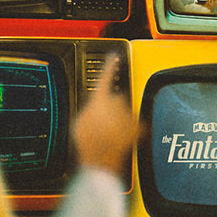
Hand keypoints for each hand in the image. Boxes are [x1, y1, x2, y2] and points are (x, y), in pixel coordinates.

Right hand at [72, 56, 138, 176]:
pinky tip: (124, 138)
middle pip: (117, 99)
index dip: (110, 65)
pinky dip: (133, 130)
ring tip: (110, 134)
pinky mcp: (136, 127)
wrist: (100, 159)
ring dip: (121, 120)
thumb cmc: (88, 141)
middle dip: (113, 107)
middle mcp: (116, 103)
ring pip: (126, 112)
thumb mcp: (79, 121)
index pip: (106, 76)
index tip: (115, 57)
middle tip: (103, 122)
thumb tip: (93, 109)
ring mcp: (127, 115)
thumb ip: (88, 109)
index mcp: (100, 99)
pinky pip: (137, 126)